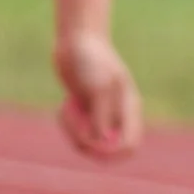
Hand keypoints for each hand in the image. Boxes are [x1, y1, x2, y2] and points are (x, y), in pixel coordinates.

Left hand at [55, 31, 141, 159]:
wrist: (76, 40)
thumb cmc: (91, 58)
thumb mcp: (99, 87)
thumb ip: (102, 115)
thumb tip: (101, 139)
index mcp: (129, 108)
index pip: (129, 146)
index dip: (112, 153)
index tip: (92, 142)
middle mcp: (118, 114)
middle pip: (109, 150)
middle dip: (89, 147)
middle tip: (75, 133)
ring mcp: (102, 113)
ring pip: (90, 143)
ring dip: (73, 133)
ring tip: (65, 110)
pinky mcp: (85, 111)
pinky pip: (78, 132)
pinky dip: (68, 126)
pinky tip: (64, 106)